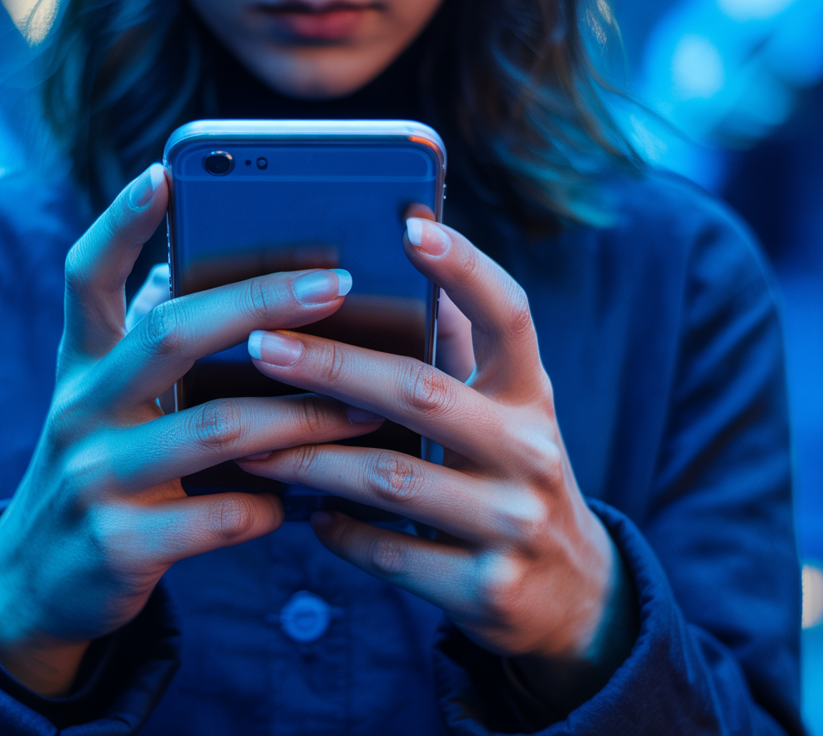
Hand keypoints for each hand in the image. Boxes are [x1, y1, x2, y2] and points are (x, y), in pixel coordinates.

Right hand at [0, 165, 381, 695]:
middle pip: (170, 334)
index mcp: (81, 366)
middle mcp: (80, 410)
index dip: (120, 220)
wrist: (35, 586)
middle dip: (261, 302)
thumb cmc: (103, 473)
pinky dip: (273, 504)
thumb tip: (224, 282)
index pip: (85, 275)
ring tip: (363, 408)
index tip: (165, 171)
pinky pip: (222, 515)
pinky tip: (300, 500)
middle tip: (336, 283)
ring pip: (217, 428)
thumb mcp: (107, 406)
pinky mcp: (120, 544)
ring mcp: (95, 477)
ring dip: (303, 417)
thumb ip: (152, 349)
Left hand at [237, 217, 616, 663]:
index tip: (410, 225)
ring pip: (391, 480)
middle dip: (333, 366)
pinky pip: (389, 554)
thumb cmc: (511, 478)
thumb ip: (459, 351)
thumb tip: (398, 262)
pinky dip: (339, 531)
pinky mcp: (486, 588)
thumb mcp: (507, 413)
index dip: (466, 267)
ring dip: (310, 458)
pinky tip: (306, 514)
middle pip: (422, 394)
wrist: (571, 594)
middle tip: (261, 345)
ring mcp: (512, 523)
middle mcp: (530, 452)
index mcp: (532, 395)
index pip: (510, 315)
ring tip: (251, 443)